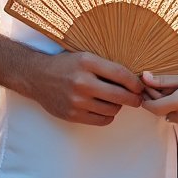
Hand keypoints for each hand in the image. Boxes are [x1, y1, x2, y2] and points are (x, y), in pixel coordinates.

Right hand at [26, 51, 142, 125]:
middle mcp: (82, 81)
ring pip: (112, 109)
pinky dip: (107, 116)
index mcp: (87, 62)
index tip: (140, 86)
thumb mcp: (85, 57)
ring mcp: (77, 100)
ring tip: (114, 100)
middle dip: (134, 99)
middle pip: (120, 95)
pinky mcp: (72, 115)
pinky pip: (101, 120)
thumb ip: (106, 67)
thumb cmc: (65, 65)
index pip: (121, 74)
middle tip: (137, 99)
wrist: (37, 77)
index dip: (135, 83)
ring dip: (118, 106)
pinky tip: (104, 108)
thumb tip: (133, 80)